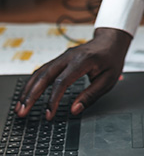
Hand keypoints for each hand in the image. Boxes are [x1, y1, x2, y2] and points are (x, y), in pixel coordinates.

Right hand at [15, 27, 131, 119]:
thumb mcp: (108, 80)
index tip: (48, 114)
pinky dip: (33, 82)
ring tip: (20, 106)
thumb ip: (91, 95)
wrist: (111, 40)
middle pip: (45, 75)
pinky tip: (27, 93)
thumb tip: (74, 110)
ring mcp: (63, 56)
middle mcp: (69, 57)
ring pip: (41, 72)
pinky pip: (43, 70)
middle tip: (22, 111)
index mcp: (83, 61)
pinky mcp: (60, 59)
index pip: (62, 82)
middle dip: (31, 94)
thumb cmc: (111, 59)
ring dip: (28, 89)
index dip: (53, 99)